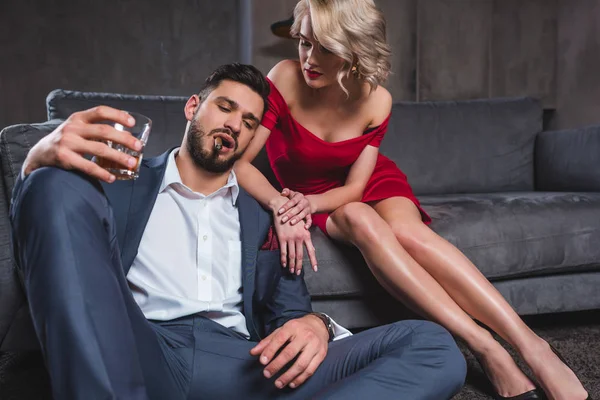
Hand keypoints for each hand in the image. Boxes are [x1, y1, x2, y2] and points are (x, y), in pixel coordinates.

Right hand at [23, 106, 141, 182]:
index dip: (118, 115)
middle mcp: (73, 128)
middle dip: (124, 139)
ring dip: (118, 157)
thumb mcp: (77, 129)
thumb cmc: (66, 141)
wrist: (39, 154)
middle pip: (104, 131)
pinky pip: (88, 166)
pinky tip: (112, 177)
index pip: (101, 111)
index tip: (132, 123)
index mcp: (78, 118)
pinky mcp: (64, 158)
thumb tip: (126, 137)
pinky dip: (102, 173)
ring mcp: (68, 142)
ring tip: (131, 163)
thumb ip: (96, 130)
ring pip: (100, 149)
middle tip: (138, 147)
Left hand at [250, 315, 328, 389]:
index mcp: (292, 327)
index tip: (262, 362)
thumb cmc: (297, 329)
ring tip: (278, 383)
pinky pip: (310, 370)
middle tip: (267, 374)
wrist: (319, 325)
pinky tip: (291, 383)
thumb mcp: (282, 330)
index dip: (270, 351)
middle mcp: (305, 336)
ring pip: (301, 364)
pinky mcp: (321, 355)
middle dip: (277, 365)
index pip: (279, 339)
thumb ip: (267, 342)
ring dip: (288, 376)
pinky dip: (300, 379)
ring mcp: (314, 346)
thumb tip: (253, 352)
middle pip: (289, 353)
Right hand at [272, 201, 317, 273]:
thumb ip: (306, 237)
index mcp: (306, 235)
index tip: (315, 269)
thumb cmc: (293, 217)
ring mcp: (290, 238)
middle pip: (300, 255)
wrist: (282, 208)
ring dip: (291, 265)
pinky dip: (283, 259)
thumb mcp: (302, 226)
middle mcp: (299, 237)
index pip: (311, 250)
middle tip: (298, 273)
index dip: (313, 260)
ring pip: (291, 255)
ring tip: (291, 271)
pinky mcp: (282, 238)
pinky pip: (283, 251)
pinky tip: (283, 264)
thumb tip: (311, 248)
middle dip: (299, 265)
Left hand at [278, 188, 314, 228]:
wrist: (308, 202)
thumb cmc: (296, 198)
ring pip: (303, 214)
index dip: (286, 206)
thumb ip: (286, 192)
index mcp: (299, 197)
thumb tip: (282, 193)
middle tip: (283, 220)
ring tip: (291, 223)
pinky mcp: (310, 214)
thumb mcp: (292, 194)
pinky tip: (305, 228)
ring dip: (297, 219)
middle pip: (297, 208)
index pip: (292, 201)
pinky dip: (308, 223)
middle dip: (290, 214)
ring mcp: (307, 209)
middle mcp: (304, 202)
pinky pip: (310, 219)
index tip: (279, 211)